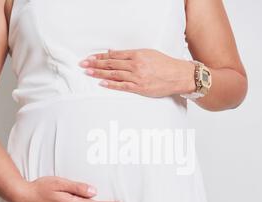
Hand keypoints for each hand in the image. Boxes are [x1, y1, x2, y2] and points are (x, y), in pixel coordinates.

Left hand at [79, 49, 195, 97]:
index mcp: (137, 54)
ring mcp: (137, 77)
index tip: (89, 57)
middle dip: (95, 64)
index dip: (100, 56)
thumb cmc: (164, 64)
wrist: (178, 75)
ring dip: (99, 74)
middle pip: (111, 64)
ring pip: (114, 75)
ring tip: (88, 73)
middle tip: (83, 64)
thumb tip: (113, 53)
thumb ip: (130, 54)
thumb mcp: (147, 53)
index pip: (113, 55)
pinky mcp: (140, 88)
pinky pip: (123, 86)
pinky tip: (102, 84)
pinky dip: (111, 85)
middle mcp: (135, 65)